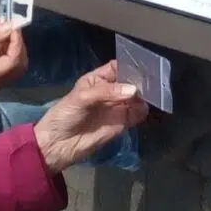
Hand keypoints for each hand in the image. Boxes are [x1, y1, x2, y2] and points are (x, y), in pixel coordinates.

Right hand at [0, 24, 26, 94]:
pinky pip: (1, 63)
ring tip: (0, 23)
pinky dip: (1, 48)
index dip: (17, 42)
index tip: (13, 25)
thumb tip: (8, 28)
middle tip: (9, 24)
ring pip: (11, 63)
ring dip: (9, 44)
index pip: (13, 61)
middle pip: (17, 65)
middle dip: (16, 44)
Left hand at [33, 61, 147, 174]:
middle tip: (151, 81)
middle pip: (130, 82)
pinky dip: (142, 111)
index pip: (118, 67)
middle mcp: (110, 91)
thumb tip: (133, 91)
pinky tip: (142, 109)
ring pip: (136, 98)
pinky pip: (137, 114)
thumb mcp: (82, 97)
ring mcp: (117, 107)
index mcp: (98, 79)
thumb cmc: (65, 114)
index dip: (129, 65)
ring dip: (143, 96)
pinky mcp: (122, 122)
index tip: (142, 66)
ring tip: (148, 95)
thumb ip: (107, 92)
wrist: (59, 144)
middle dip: (139, 81)